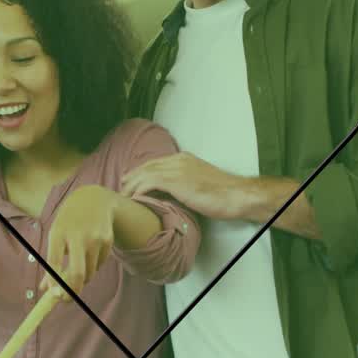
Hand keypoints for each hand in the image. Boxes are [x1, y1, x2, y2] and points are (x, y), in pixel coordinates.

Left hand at [40, 185, 118, 301]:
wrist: (93, 201)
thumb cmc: (68, 222)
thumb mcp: (56, 235)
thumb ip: (51, 262)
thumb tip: (45, 290)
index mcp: (58, 233)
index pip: (53, 262)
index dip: (53, 281)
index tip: (53, 295)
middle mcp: (78, 235)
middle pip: (77, 273)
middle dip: (72, 291)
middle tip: (66, 300)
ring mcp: (95, 238)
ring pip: (89, 272)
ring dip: (83, 278)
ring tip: (78, 267)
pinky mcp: (107, 240)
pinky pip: (99, 264)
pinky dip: (93, 267)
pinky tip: (90, 252)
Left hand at [120, 152, 246, 220]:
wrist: (236, 195)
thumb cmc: (224, 194)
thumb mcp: (202, 183)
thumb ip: (187, 183)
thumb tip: (177, 194)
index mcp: (184, 158)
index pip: (156, 162)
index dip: (141, 172)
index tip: (131, 181)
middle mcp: (178, 160)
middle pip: (147, 166)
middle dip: (132, 177)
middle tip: (121, 187)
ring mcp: (177, 169)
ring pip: (145, 174)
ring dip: (131, 185)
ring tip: (123, 196)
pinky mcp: (176, 181)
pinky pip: (150, 183)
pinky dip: (139, 190)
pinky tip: (133, 199)